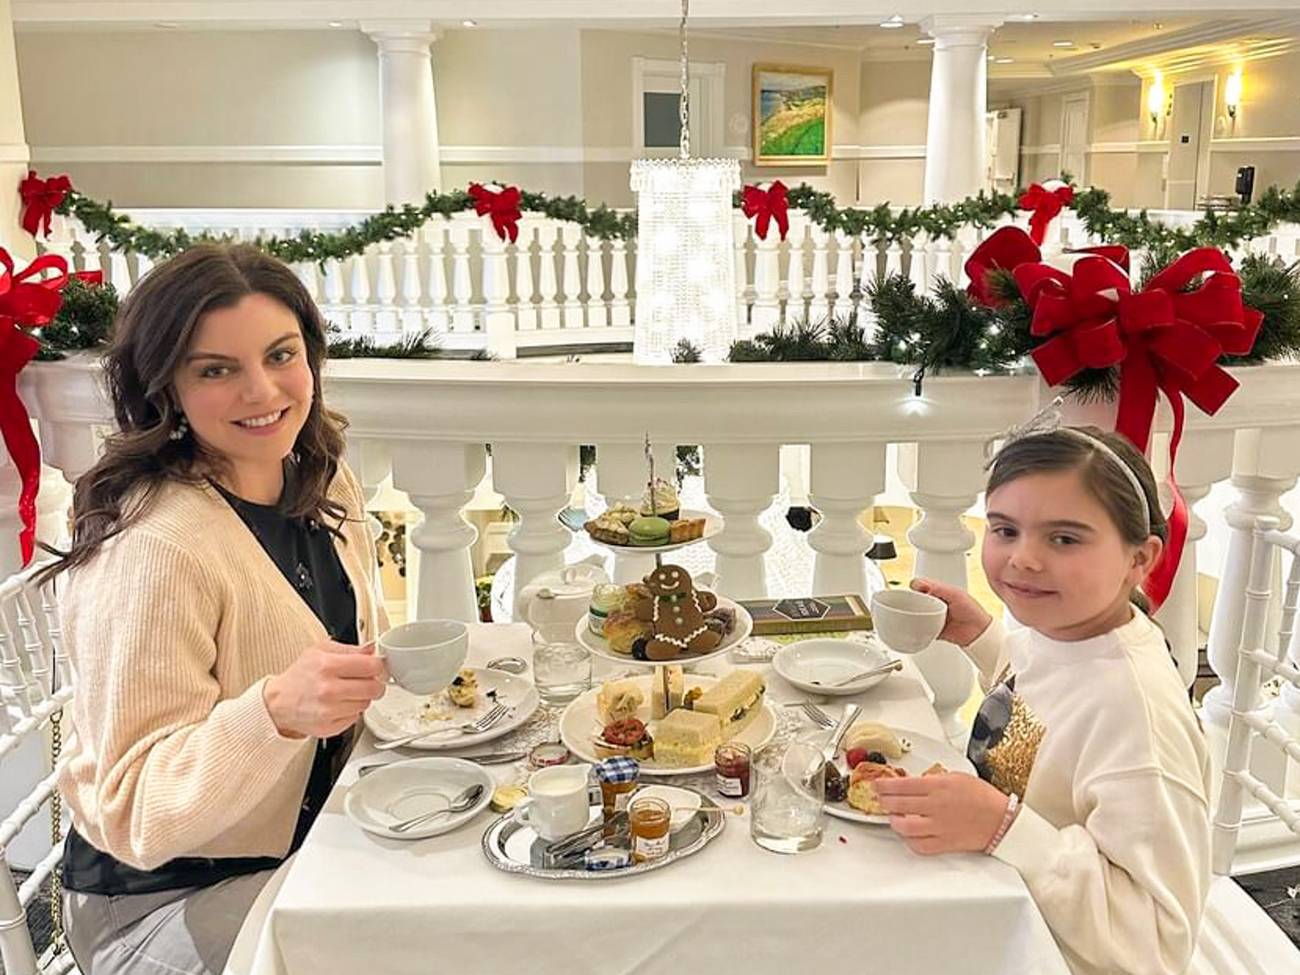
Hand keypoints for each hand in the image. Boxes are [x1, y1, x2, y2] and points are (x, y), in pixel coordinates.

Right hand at [263, 640, 388, 738]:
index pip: (371, 666)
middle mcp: (328, 690)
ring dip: (362, 698)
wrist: (279, 702)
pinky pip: (356, 718)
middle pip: (374, 688)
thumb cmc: (300, 675)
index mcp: (327, 666)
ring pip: (366, 704)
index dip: (377, 666)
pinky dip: (351, 711)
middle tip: (366, 681)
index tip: (375, 667)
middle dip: (374, 683)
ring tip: (346, 692)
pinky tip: (339, 704)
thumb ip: (350, 649)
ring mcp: (328, 711)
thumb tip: (372, 649)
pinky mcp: (329, 727)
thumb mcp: (321, 650)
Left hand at [872, 773, 1010, 855]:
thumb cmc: (983, 797)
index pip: (902, 785)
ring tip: (893, 817)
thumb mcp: (957, 777)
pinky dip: (909, 841)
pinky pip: (919, 846)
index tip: (877, 785)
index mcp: (939, 787)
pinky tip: (908, 834)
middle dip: (884, 801)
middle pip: (898, 804)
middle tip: (880, 799)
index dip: (885, 785)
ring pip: (904, 827)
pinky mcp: (944, 844)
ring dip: (894, 821)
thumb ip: (933, 779)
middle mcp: (936, 807)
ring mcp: (939, 827)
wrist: (1001, 820)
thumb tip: (914, 782)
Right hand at [910, 578, 991, 647]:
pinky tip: (914, 626)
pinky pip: (920, 628)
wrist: (978, 632)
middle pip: (915, 600)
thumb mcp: (955, 594)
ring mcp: (932, 616)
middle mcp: (934, 603)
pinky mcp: (932, 629)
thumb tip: (918, 583)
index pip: (920, 586)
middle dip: (911, 603)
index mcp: (939, 592)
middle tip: (911, 606)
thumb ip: (937, 588)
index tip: (912, 592)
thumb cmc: (971, 610)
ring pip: (916, 614)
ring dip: (912, 615)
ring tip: (911, 616)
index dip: (914, 588)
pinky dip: (916, 628)